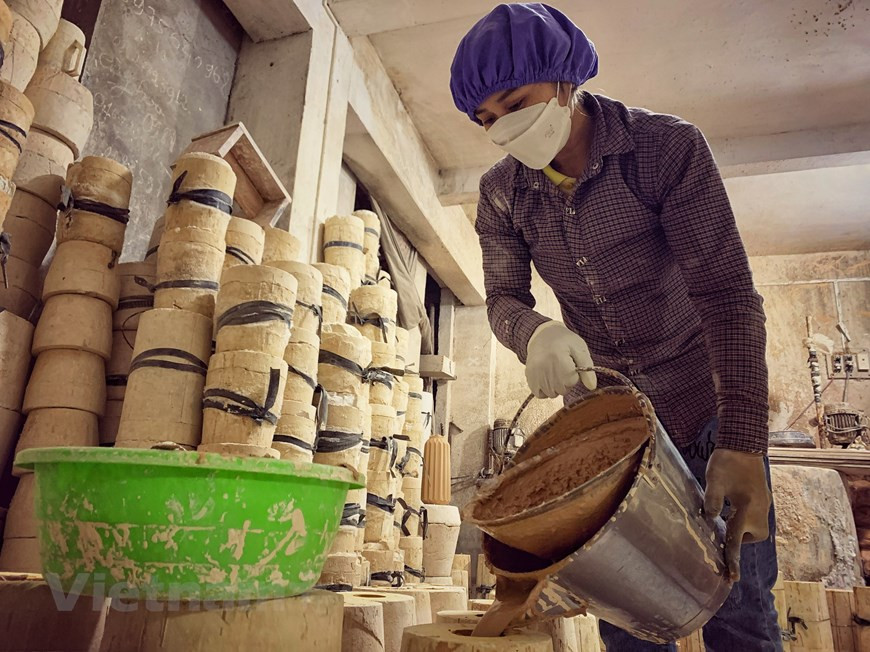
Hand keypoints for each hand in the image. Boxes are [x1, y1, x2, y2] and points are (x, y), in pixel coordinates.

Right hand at [525, 321, 595, 397]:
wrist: (542, 334)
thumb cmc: (564, 340)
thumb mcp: (579, 348)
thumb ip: (587, 367)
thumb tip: (592, 387)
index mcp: (558, 358)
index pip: (570, 382)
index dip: (574, 376)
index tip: (571, 366)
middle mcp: (543, 366)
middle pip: (561, 390)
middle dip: (566, 383)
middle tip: (564, 369)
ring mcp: (534, 373)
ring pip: (551, 394)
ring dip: (556, 387)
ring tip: (556, 373)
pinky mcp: (528, 377)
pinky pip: (539, 394)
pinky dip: (545, 390)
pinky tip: (548, 379)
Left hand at [703, 448, 771, 581]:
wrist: (745, 441)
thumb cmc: (728, 461)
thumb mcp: (714, 481)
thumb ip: (711, 501)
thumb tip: (709, 518)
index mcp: (747, 509)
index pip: (737, 540)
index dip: (733, 560)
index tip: (733, 578)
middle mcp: (760, 509)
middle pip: (751, 536)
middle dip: (739, 535)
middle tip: (724, 521)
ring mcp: (763, 503)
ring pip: (755, 526)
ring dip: (742, 524)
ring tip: (727, 511)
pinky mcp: (762, 496)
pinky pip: (755, 514)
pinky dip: (745, 515)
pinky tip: (732, 503)